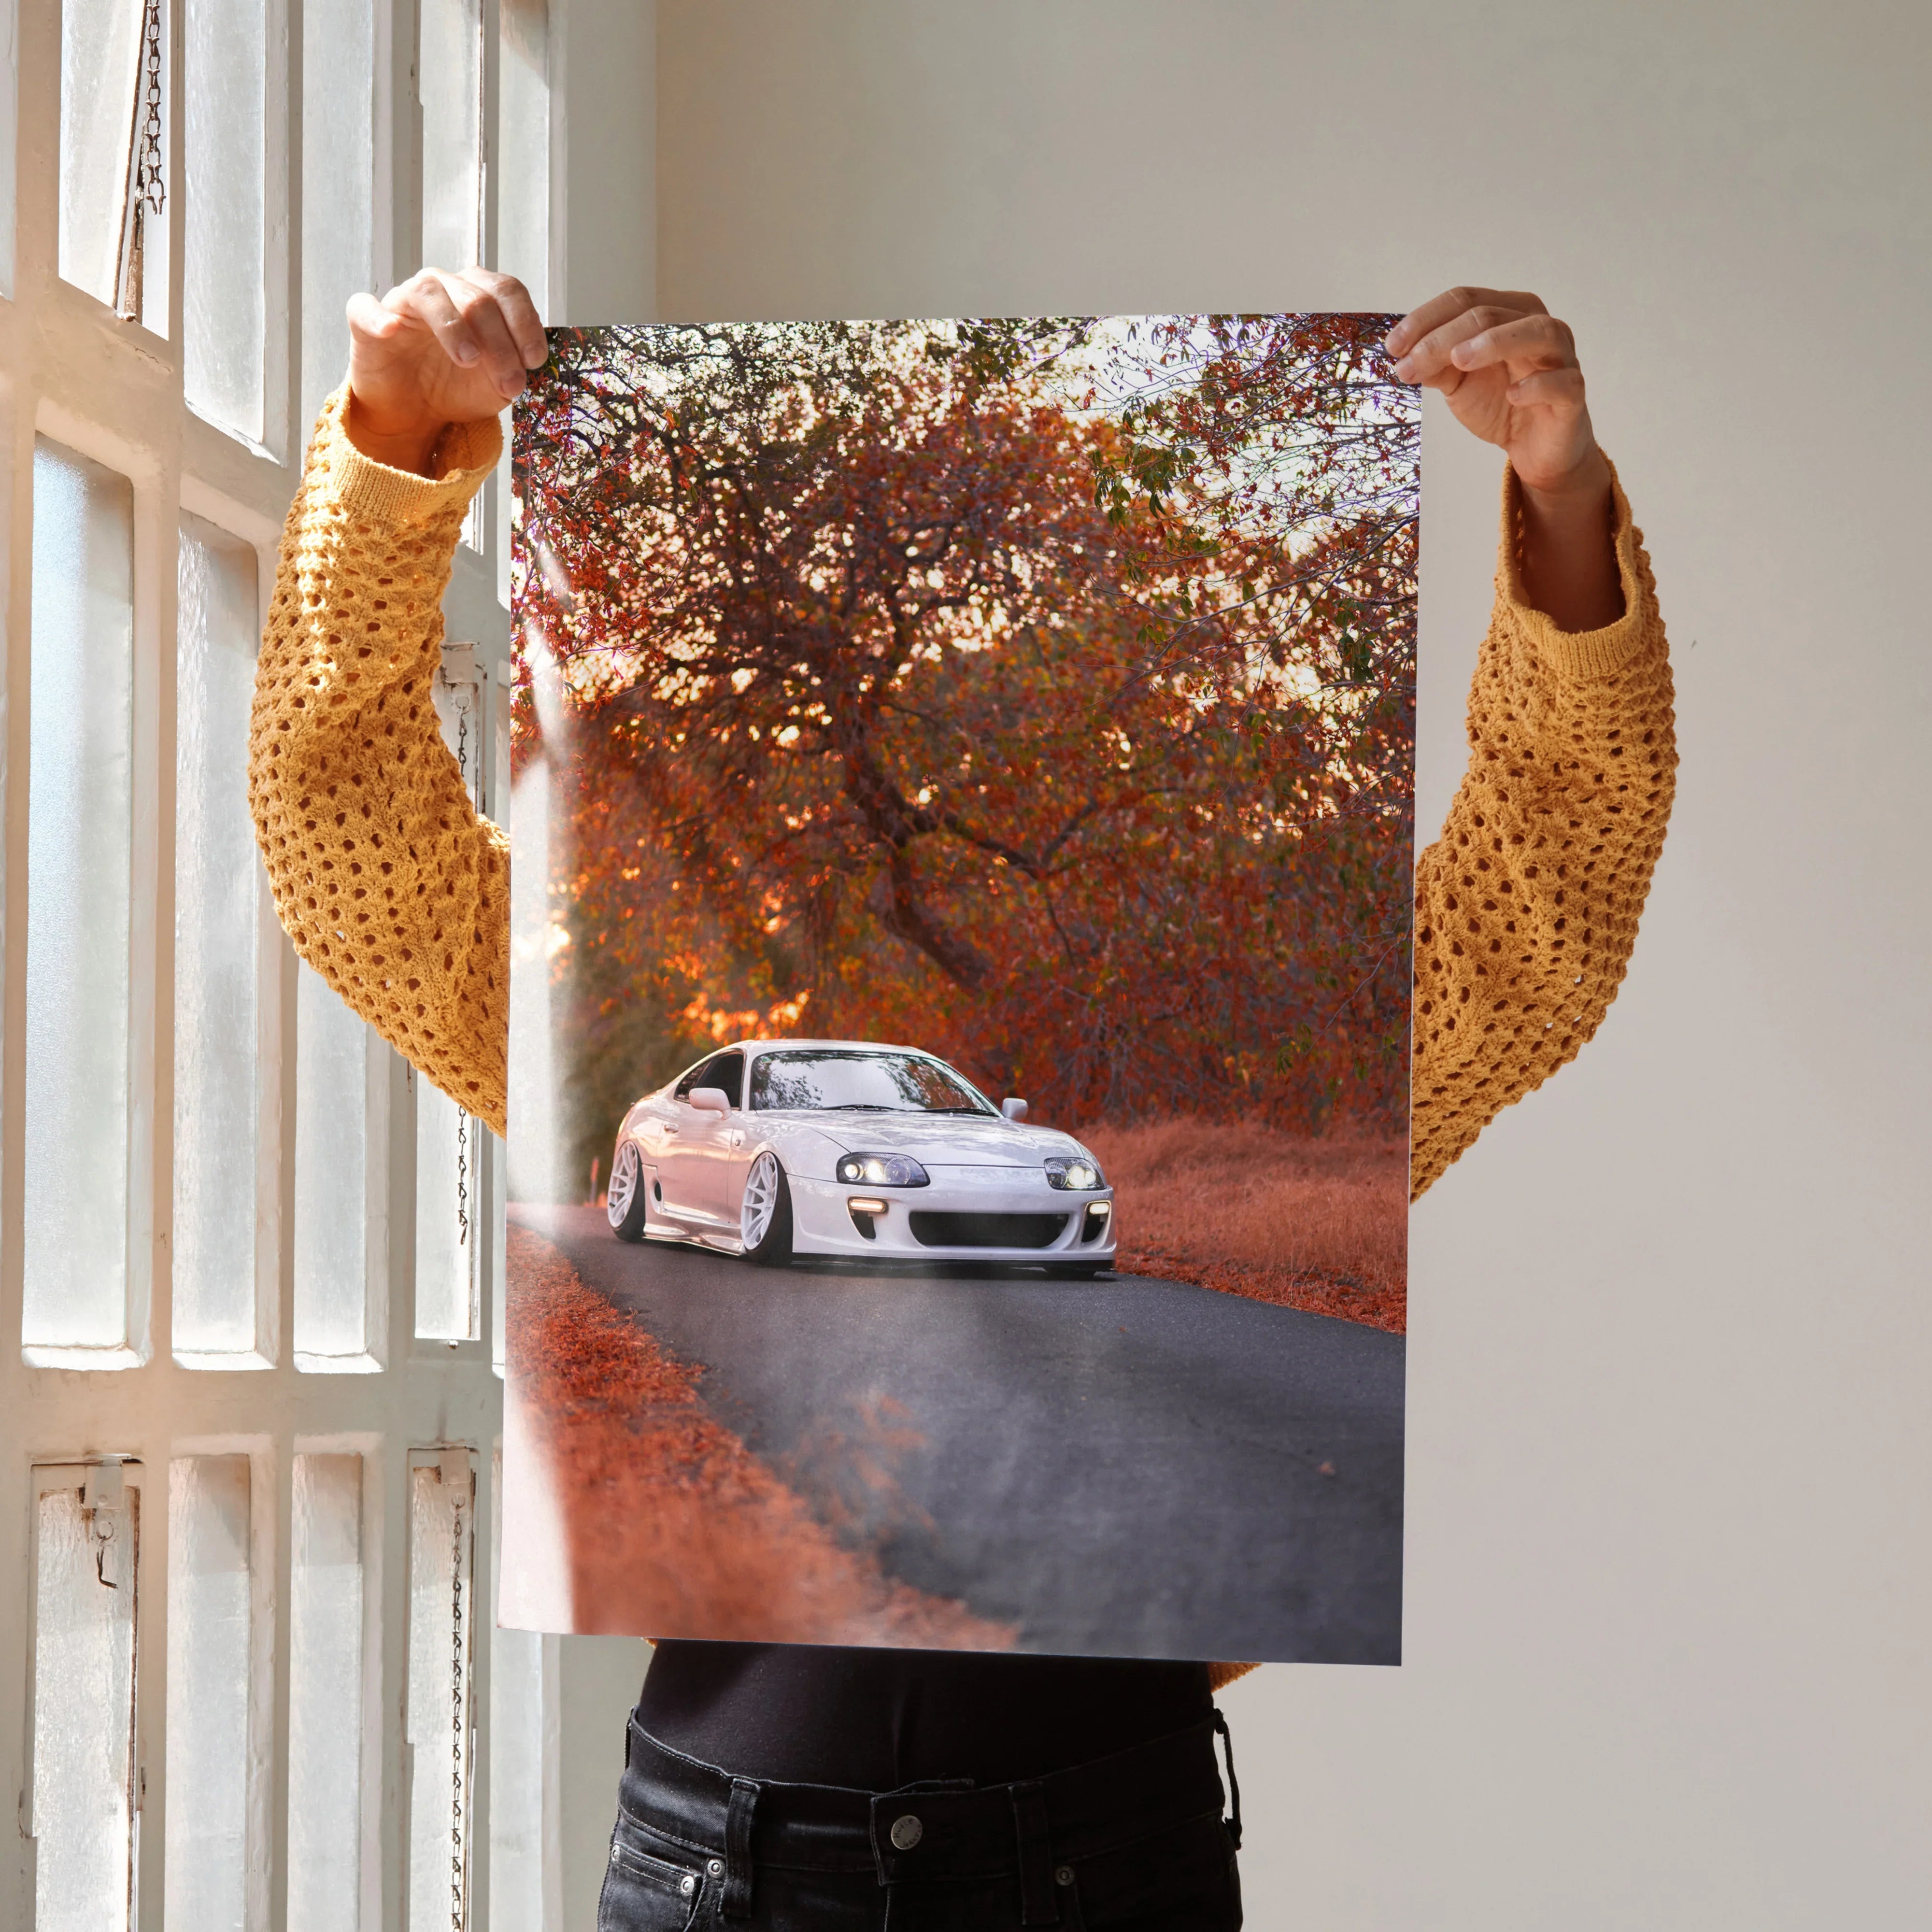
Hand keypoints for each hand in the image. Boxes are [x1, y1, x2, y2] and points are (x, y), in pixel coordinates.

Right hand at [344, 268, 547, 474]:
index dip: (525, 323)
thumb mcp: (496, 384)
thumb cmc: (457, 387)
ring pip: (430, 293)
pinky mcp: (366, 320)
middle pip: (477, 297)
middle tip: (510, 383)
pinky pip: (365, 307)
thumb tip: (529, 363)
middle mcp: (444, 288)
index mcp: (479, 295)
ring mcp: (404, 300)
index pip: (507, 291)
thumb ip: (514, 368)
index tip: (535, 360)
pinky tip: (391, 330)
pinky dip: (378, 316)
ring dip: (454, 327)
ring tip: (469, 360)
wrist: (414, 413)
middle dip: (500, 343)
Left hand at [1387, 287, 1621, 629]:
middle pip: (1491, 314)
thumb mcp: (1458, 383)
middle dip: (1444, 338)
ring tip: (1459, 360)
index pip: (1466, 300)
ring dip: (1495, 342)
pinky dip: (1538, 384)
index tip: (1392, 347)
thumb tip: (1403, 354)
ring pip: (1537, 332)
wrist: (1534, 448)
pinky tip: (1512, 394)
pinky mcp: (1573, 394)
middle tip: (1410, 364)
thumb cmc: (1499, 403)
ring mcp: (1561, 357)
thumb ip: (1435, 364)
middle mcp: (1538, 326)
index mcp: (1509, 313)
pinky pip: (1563, 381)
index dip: (1426, 319)